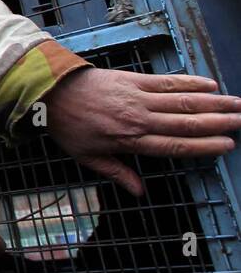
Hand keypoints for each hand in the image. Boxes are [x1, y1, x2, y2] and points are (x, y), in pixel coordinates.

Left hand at [43, 68, 240, 195]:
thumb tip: (139, 192)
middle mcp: (138, 119)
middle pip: (187, 123)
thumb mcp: (86, 156)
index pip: (175, 146)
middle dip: (219, 124)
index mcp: (129, 140)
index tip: (227, 146)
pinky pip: (166, 82)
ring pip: (183, 101)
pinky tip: (210, 84)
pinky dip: (190, 82)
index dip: (204, 147)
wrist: (50, 91)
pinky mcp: (133, 80)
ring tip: (238, 105)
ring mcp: (137, 97)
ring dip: (214, 103)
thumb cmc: (68, 126)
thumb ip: (116, 172)